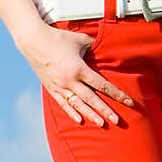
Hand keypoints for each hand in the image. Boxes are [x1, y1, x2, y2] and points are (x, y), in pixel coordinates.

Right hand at [20, 24, 134, 126]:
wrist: (33, 40)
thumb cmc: (58, 37)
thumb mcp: (80, 40)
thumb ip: (94, 46)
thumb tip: (104, 50)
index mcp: (79, 69)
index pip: (102, 85)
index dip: (117, 94)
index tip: (128, 102)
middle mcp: (70, 81)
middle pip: (92, 99)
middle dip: (105, 110)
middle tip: (117, 121)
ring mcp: (59, 86)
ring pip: (78, 104)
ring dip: (90, 115)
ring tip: (101, 124)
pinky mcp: (51, 88)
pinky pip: (62, 103)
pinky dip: (71, 112)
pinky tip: (79, 120)